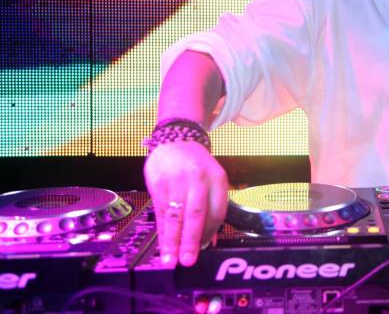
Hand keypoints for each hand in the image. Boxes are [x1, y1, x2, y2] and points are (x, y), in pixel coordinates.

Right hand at [143, 140, 227, 266]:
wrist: (176, 140)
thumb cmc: (197, 166)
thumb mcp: (211, 179)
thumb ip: (211, 206)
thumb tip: (210, 240)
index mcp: (217, 178)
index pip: (217, 211)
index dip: (211, 232)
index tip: (205, 248)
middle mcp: (198, 179)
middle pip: (196, 215)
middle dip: (192, 241)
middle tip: (188, 261)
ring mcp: (177, 180)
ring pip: (176, 216)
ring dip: (173, 241)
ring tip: (171, 259)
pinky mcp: (158, 183)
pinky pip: (161, 212)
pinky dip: (162, 231)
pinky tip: (163, 244)